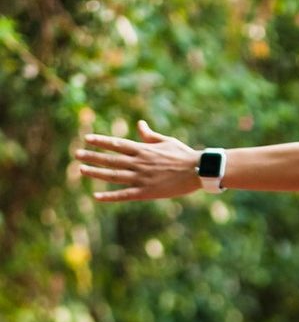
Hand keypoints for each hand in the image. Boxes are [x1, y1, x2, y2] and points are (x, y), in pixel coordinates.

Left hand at [76, 120, 201, 202]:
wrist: (198, 170)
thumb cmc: (184, 155)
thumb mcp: (166, 141)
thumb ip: (150, 135)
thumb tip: (139, 125)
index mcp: (143, 150)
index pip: (117, 144)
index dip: (101, 141)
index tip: (87, 138)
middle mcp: (139, 163)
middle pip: (110, 159)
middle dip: (92, 156)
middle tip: (77, 154)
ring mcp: (141, 178)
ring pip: (113, 175)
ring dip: (96, 173)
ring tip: (81, 170)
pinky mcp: (147, 192)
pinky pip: (124, 194)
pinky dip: (110, 196)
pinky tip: (97, 196)